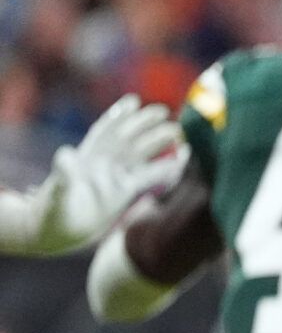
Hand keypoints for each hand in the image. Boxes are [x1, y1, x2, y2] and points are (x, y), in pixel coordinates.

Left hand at [40, 96, 183, 250]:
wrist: (56, 232)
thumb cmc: (53, 213)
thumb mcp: (56, 193)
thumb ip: (63, 174)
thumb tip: (65, 154)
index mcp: (87, 158)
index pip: (106, 132)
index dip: (118, 115)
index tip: (134, 101)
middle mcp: (102, 164)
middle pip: (127, 138)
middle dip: (145, 125)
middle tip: (166, 113)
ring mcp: (114, 177)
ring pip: (140, 154)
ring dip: (157, 143)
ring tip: (178, 133)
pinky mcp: (124, 192)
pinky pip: (147, 176)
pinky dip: (162, 169)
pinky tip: (177, 163)